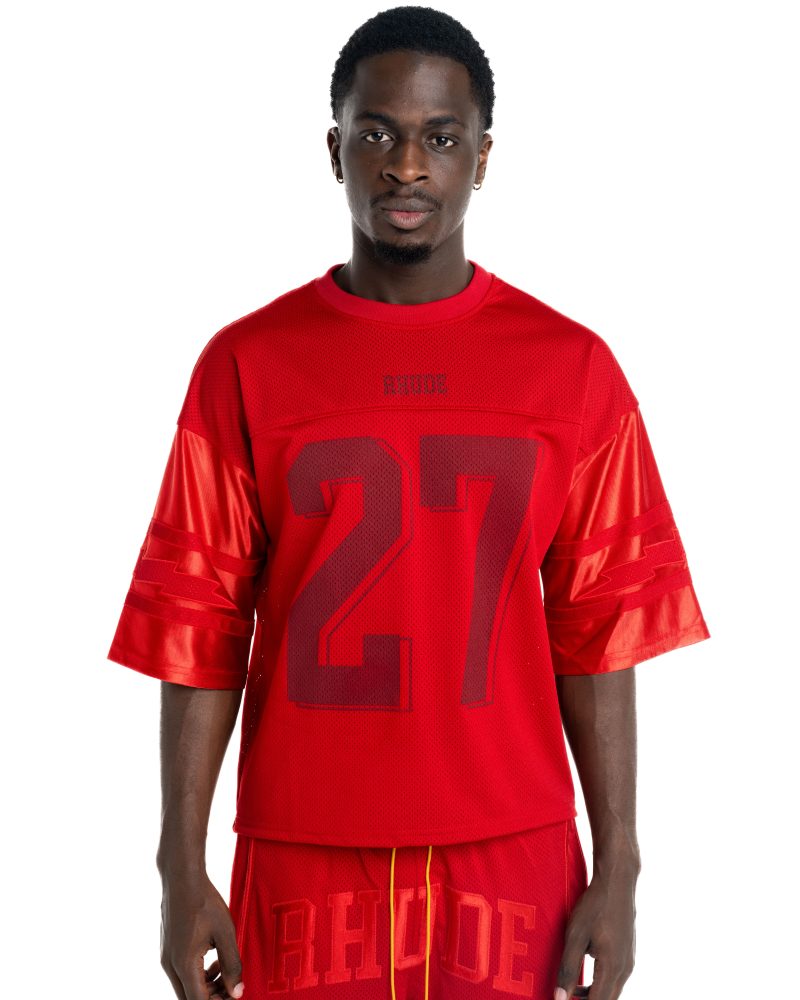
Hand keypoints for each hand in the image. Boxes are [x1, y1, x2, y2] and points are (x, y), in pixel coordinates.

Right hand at [160, 869, 244, 999]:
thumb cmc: (204, 902)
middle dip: (212, 997)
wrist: (182, 878)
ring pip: (185, 986)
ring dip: (205, 987)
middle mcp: (171, 965)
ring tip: (224, 971)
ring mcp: (166, 958)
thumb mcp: (225, 933)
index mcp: (185, 964)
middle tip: (232, 987)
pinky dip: (198, 974)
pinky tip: (213, 960)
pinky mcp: (168, 949)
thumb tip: (237, 992)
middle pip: (189, 997)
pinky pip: (182, 973)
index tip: (234, 995)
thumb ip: (232, 965)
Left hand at [554, 873, 635, 999]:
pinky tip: (584, 975)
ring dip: (593, 995)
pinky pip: (615, 978)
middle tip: (566, 998)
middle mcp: (625, 969)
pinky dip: (600, 983)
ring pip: (612, 990)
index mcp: (613, 968)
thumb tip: (560, 998)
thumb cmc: (594, 906)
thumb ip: (567, 969)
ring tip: (572, 991)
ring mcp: (629, 961)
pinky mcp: (627, 953)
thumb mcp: (575, 936)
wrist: (617, 882)